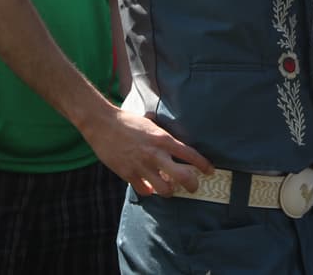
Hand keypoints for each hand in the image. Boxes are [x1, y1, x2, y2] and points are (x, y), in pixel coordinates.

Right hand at [82, 106, 214, 196]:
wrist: (102, 123)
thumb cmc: (127, 121)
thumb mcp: (151, 125)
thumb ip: (163, 138)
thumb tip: (175, 148)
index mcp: (163, 139)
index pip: (190, 154)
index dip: (203, 164)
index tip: (209, 171)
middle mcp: (155, 154)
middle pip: (182, 177)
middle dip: (192, 185)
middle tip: (193, 186)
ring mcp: (142, 165)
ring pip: (165, 189)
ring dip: (169, 190)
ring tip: (169, 187)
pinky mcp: (128, 174)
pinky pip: (144, 190)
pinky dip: (149, 190)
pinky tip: (149, 187)